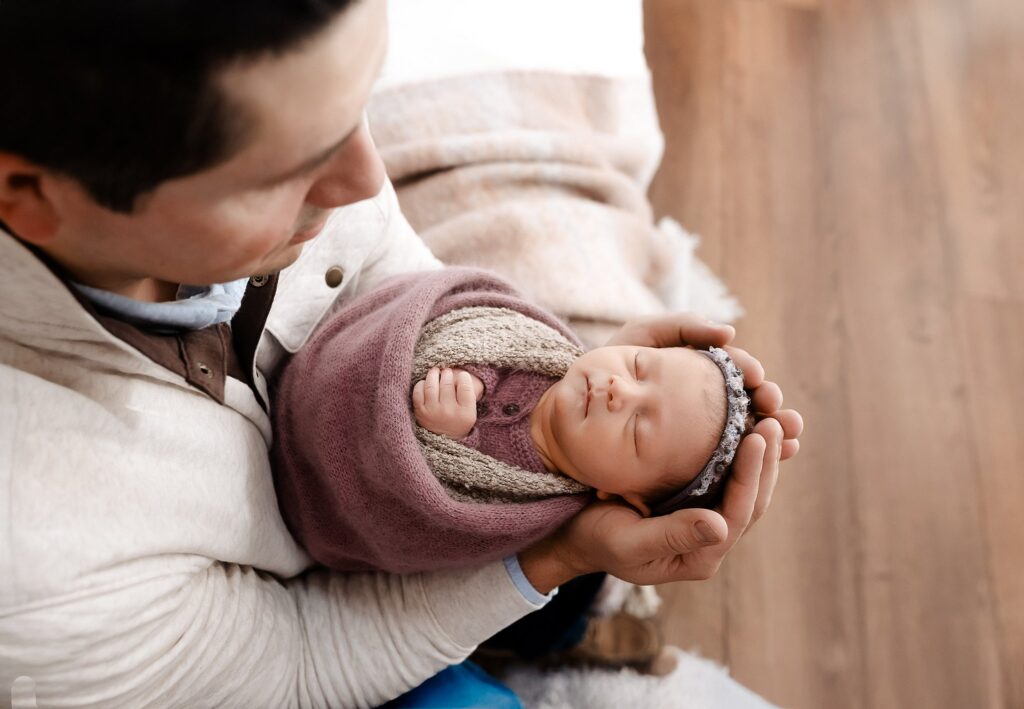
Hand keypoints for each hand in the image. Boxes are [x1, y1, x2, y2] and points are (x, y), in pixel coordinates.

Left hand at [412, 367, 480, 438]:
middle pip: (447, 383)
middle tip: (447, 372)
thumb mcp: (470, 410)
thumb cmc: (458, 417)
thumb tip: (458, 373)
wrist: (443, 437)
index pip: (465, 386)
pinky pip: (418, 390)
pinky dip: (422, 383)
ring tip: (436, 372)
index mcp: (465, 413)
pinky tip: (426, 383)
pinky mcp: (420, 411)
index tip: (462, 376)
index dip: (464, 377)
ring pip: (431, 385)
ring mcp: (433, 412)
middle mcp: (449, 413)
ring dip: (433, 374)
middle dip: (447, 373)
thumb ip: (468, 392)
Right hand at [519, 417, 784, 591]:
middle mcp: (710, 537)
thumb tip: (721, 528)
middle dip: (767, 460)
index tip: (758, 436)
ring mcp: (705, 516)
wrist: (573, 534)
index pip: (738, 513)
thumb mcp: (626, 542)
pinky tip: (747, 421)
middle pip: (752, 499)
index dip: (751, 475)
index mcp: (700, 554)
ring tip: (772, 418)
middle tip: (776, 420)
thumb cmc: (593, 538)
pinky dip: (741, 449)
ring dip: (763, 454)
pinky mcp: (696, 497)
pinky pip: (727, 473)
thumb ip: (671, 536)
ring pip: (746, 485)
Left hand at [605, 312, 802, 458]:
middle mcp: (708, 402)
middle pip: (750, 405)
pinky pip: (728, 464)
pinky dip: (752, 464)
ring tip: (788, 440)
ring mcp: (702, 432)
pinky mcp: (693, 461)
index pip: (738, 373)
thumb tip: (729, 332)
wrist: (578, 406)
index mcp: (701, 372)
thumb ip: (683, 326)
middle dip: (771, 408)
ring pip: (747, 436)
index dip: (752, 376)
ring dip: (774, 437)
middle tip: (777, 411)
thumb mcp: (643, 335)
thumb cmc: (609, 365)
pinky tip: (768, 464)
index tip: (758, 380)